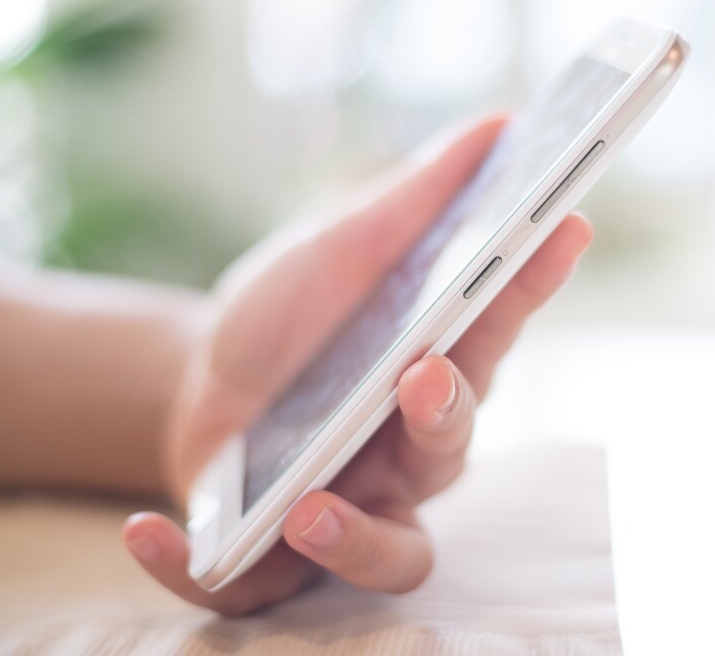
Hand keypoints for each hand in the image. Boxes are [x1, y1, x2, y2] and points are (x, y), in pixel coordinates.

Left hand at [122, 117, 592, 613]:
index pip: (497, 326)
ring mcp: (350, 507)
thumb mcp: (334, 248)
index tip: (566, 222)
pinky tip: (148, 529)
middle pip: (453, 449)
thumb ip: (413, 200)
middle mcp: (408, 449)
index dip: (534, 280)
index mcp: (432, 366)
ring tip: (308, 510)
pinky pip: (258, 590)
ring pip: (395, 555)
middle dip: (444, 414)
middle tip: (419, 373)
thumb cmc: (286, 316)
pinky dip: (198, 570)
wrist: (195, 379)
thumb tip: (499, 123)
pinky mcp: (275, 556)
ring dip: (358, 539)